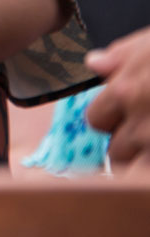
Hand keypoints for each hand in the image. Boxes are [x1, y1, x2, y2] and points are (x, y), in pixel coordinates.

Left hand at [86, 26, 149, 173]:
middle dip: (130, 146)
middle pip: (116, 151)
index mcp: (126, 93)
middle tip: (145, 133)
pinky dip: (143, 180)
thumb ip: (123, 55)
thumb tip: (93, 63)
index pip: (96, 119)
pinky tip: (140, 176)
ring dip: (144, 162)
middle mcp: (139, 124)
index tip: (124, 118)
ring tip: (148, 143)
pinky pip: (145, 182)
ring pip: (137, 169)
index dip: (111, 118)